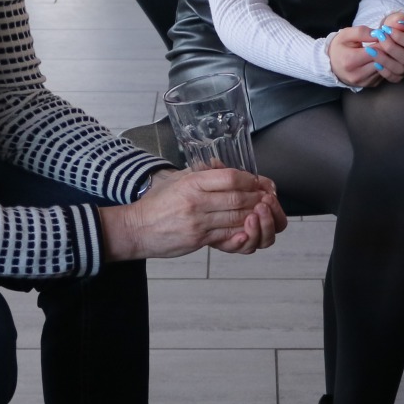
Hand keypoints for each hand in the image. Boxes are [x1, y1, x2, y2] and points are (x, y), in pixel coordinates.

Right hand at [100, 167, 279, 259]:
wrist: (137, 228)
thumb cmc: (157, 203)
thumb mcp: (176, 180)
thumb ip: (199, 172)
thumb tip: (221, 164)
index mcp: (192, 183)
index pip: (230, 177)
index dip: (249, 179)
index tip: (257, 181)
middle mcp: (196, 201)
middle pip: (237, 198)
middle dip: (256, 198)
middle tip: (266, 197)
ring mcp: (198, 222)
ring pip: (236, 217)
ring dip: (253, 215)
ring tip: (262, 211)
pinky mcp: (198, 240)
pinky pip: (227, 235)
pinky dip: (241, 231)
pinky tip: (249, 227)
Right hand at [327, 25, 382, 85]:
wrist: (333, 64)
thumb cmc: (340, 47)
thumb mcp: (346, 34)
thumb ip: (362, 32)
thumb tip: (379, 34)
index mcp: (349, 61)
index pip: (375, 51)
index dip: (382, 41)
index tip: (383, 35)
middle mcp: (357, 75)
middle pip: (381, 61)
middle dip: (387, 50)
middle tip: (387, 42)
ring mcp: (364, 82)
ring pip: (385, 68)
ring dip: (387, 58)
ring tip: (383, 50)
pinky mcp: (370, 85)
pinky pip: (384, 74)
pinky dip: (385, 66)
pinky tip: (381, 59)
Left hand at [364, 12, 403, 80]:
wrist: (391, 36)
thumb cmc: (397, 26)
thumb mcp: (399, 18)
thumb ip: (400, 19)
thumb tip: (400, 24)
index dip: (400, 38)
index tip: (386, 29)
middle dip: (390, 48)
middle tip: (378, 37)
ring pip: (400, 69)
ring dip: (384, 59)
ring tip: (371, 49)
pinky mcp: (402, 76)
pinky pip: (393, 77)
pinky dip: (383, 70)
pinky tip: (374, 60)